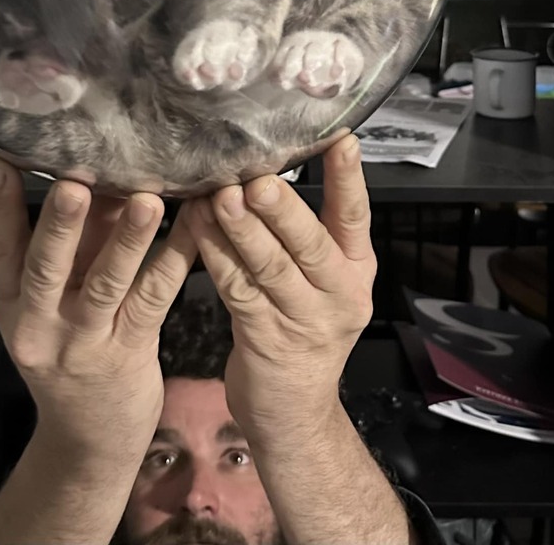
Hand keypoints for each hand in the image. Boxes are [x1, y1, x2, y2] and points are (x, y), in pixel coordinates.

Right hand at [0, 157, 197, 463]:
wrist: (90, 437)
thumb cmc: (72, 350)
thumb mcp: (54, 301)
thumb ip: (74, 243)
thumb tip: (101, 174)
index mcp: (14, 302)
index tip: (1, 162)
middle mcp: (41, 322)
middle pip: (45, 268)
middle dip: (60, 224)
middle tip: (74, 184)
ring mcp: (85, 340)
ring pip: (106, 284)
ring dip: (127, 240)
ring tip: (146, 202)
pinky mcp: (129, 351)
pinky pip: (154, 300)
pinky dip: (174, 261)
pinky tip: (193, 231)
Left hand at [186, 133, 375, 438]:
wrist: (294, 413)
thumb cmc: (301, 330)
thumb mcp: (320, 283)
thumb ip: (303, 237)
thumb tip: (264, 172)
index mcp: (356, 270)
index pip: (356, 217)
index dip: (348, 179)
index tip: (342, 140)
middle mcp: (338, 293)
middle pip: (310, 244)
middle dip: (282, 210)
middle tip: (257, 179)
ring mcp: (304, 321)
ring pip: (270, 266)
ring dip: (241, 229)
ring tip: (219, 196)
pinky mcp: (266, 340)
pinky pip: (237, 290)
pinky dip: (216, 256)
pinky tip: (198, 229)